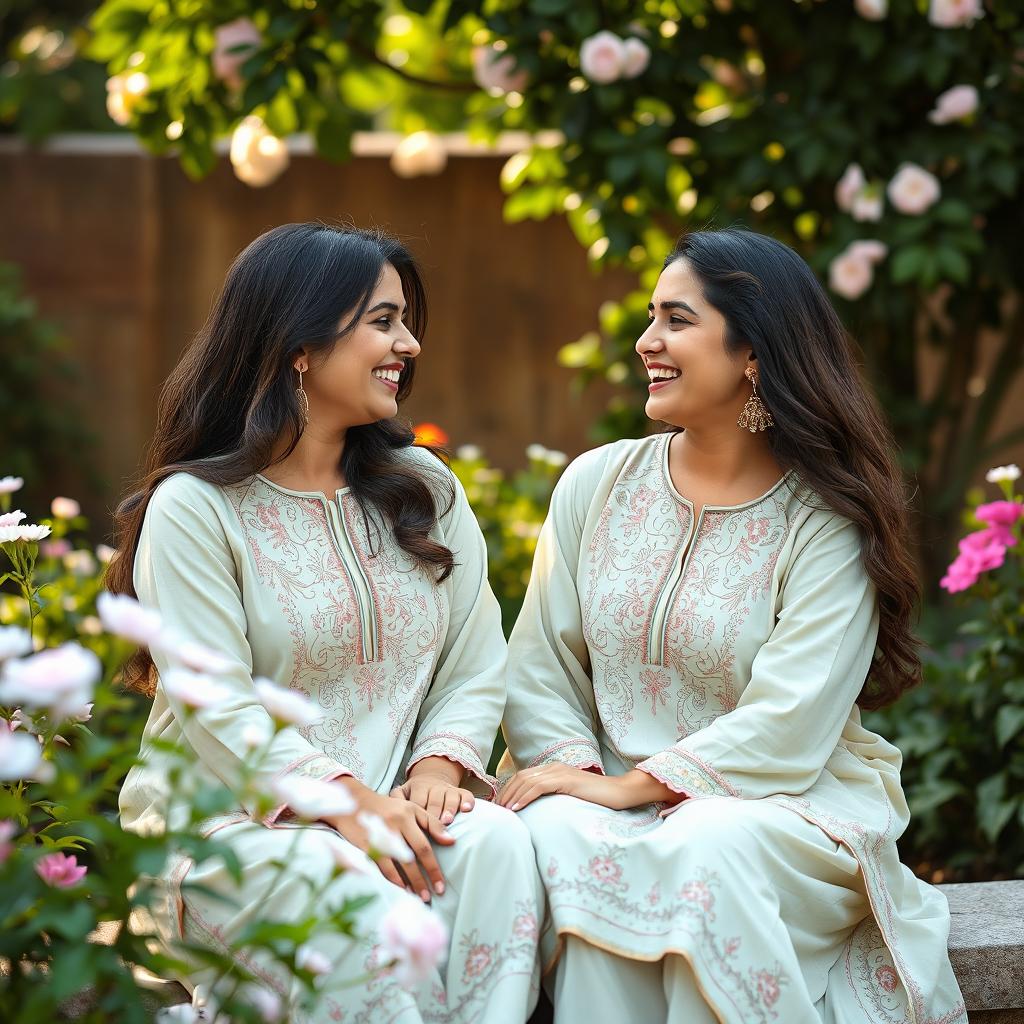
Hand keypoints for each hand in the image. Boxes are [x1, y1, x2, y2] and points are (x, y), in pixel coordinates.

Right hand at [322, 782, 453, 902]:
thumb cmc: (387, 808)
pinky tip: (400, 888)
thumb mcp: (411, 809)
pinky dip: (392, 879)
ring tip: (418, 897)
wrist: (354, 802)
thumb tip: (451, 841)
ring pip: (397, 863)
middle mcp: (395, 824)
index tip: (441, 885)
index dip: (434, 868)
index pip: (425, 846)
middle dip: (423, 879)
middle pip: (413, 857)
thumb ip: (431, 823)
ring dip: (409, 883)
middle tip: (432, 896)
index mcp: (408, 815)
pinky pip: (381, 865)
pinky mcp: (365, 844)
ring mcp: (379, 834)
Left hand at [390, 755, 474, 825]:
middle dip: (435, 813)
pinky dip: (467, 802)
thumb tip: (390, 808)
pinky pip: (466, 795)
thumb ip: (396, 798)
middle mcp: (434, 786)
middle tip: (434, 824)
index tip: (417, 826)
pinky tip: (467, 810)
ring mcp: (448, 788)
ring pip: (450, 797)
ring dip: (449, 809)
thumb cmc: (414, 793)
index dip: (418, 812)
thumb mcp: (402, 791)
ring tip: (448, 820)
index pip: (418, 801)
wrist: (430, 779)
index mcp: (418, 786)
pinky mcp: (460, 791)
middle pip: (434, 800)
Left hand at [498, 764, 681, 811]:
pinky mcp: (566, 779)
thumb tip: (535, 813)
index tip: (498, 807)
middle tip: (495, 811)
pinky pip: (539, 786)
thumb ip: (554, 799)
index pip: (522, 777)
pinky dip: (524, 796)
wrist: (620, 793)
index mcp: (553, 770)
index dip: (507, 790)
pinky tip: (516, 808)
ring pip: (526, 780)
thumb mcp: (569, 798)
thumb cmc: (597, 799)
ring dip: (511, 795)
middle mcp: (553, 767)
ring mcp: (560, 771)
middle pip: (520, 777)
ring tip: (502, 811)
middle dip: (504, 793)